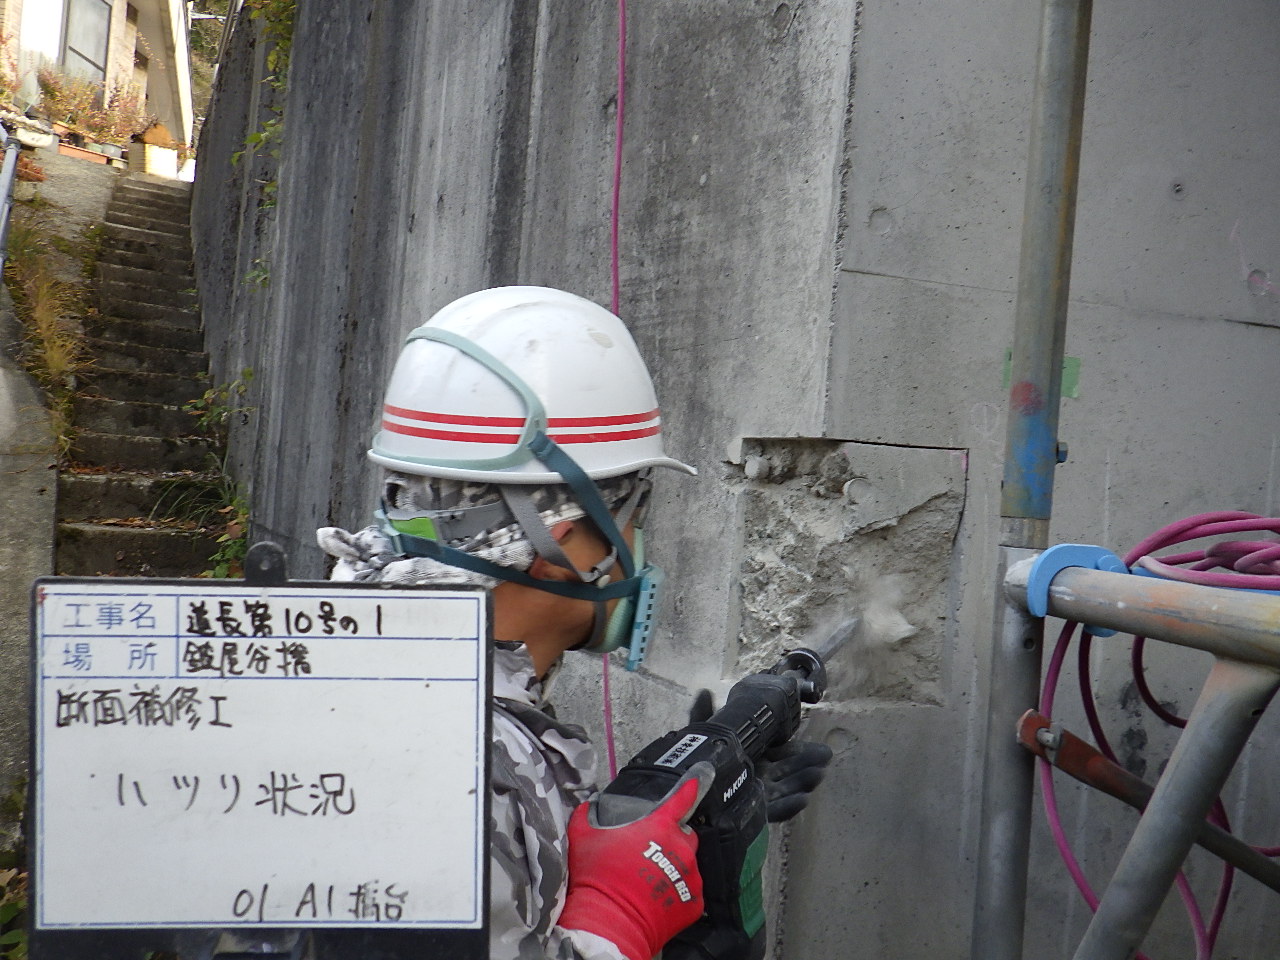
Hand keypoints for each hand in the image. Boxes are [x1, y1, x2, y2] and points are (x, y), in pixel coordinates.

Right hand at [558, 777, 704, 959]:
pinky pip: (689, 893)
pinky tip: (657, 900)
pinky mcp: (693, 902)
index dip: (689, 789)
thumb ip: (587, 814)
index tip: (696, 781)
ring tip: (649, 882)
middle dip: (671, 841)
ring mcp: (690, 876)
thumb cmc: (597, 878)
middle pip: (684, 836)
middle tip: (649, 855)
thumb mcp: (583, 838)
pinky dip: (677, 896)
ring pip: (688, 865)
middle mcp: (681, 848)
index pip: (681, 800)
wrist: (608, 923)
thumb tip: (589, 805)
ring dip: (674, 869)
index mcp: (659, 826)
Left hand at [689, 689, 831, 822]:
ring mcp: (757, 796)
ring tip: (819, 774)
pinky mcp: (754, 814)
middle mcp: (757, 775)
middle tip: (826, 757)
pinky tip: (803, 799)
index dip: (799, 750)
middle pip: (788, 769)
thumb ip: (704, 716)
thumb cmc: (696, 763)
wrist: (688, 797)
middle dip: (807, 764)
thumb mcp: (702, 737)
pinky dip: (789, 806)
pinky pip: (775, 812)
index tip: (818, 747)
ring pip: (786, 788)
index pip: (779, 751)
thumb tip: (703, 691)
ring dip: (803, 781)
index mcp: (750, 756)